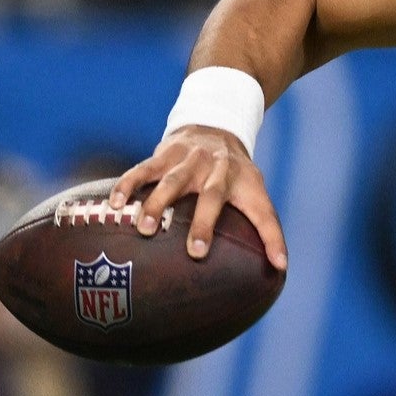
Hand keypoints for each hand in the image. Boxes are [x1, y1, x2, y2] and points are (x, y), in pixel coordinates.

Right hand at [109, 125, 287, 269]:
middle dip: (204, 224)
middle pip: (212, 196)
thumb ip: (264, 227)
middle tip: (195, 252)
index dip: (274, 238)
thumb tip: (282, 268)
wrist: (214, 126)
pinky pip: (143, 169)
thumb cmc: (234, 175)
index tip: (280, 265)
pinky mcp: (165, 155)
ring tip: (144, 228)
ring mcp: (190, 160)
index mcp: (246, 183)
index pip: (265, 212)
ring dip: (157, 204)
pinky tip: (114, 205)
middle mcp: (218, 169)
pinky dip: (128, 185)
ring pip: (172, 181)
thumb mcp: (254, 193)